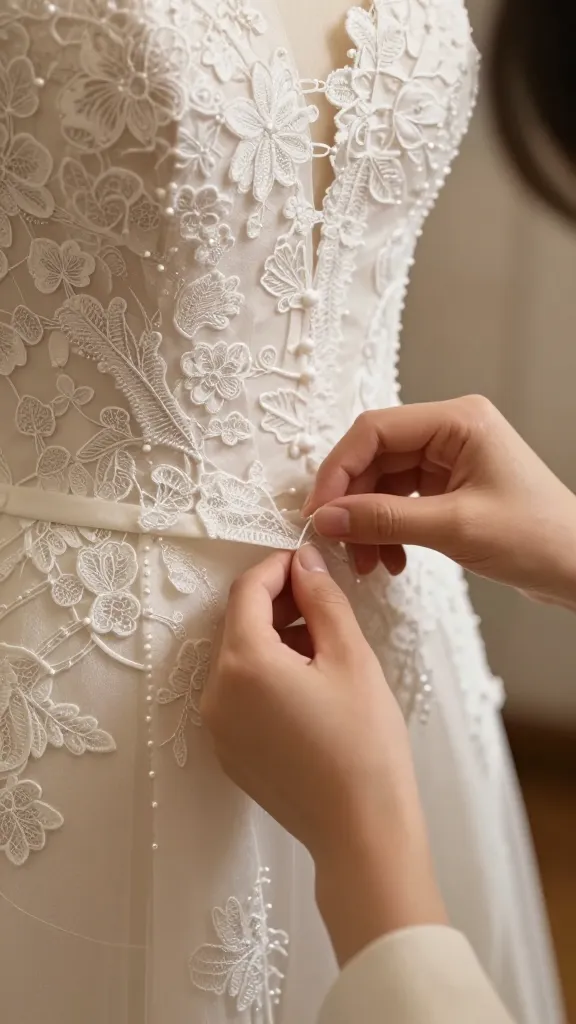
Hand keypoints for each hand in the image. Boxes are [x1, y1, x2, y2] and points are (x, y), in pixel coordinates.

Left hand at [201, 547, 445, 964]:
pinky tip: (310, 685)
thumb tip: (304, 561)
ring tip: (325, 647)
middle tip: (325, 604)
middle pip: (239, 625)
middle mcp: (216, 693)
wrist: (362, 833)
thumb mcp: (350, 658)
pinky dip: (268, 676)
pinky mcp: (230, 751)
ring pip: (240, 659)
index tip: (310, 564)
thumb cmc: (364, 746)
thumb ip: (321, 600)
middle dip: (278, 604)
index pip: (247, 591)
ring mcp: (218, 727)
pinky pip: (241, 695)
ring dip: (275, 640)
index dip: (278, 568)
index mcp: (242, 663)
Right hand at [305, 396, 575, 608]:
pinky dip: (388, 530)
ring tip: (367, 562)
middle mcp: (452, 432)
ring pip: (384, 483)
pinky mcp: (451, 487)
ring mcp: (451, 459)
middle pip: (376, 457)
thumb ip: (384, 519)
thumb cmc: (539, 538)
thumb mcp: (454, 528)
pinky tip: (391, 560)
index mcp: (458, 421)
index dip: (339, 470)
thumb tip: (327, 517)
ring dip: (368, 522)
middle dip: (353, 503)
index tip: (318, 511)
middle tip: (336, 542)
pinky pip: (401, 502)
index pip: (376, 431)